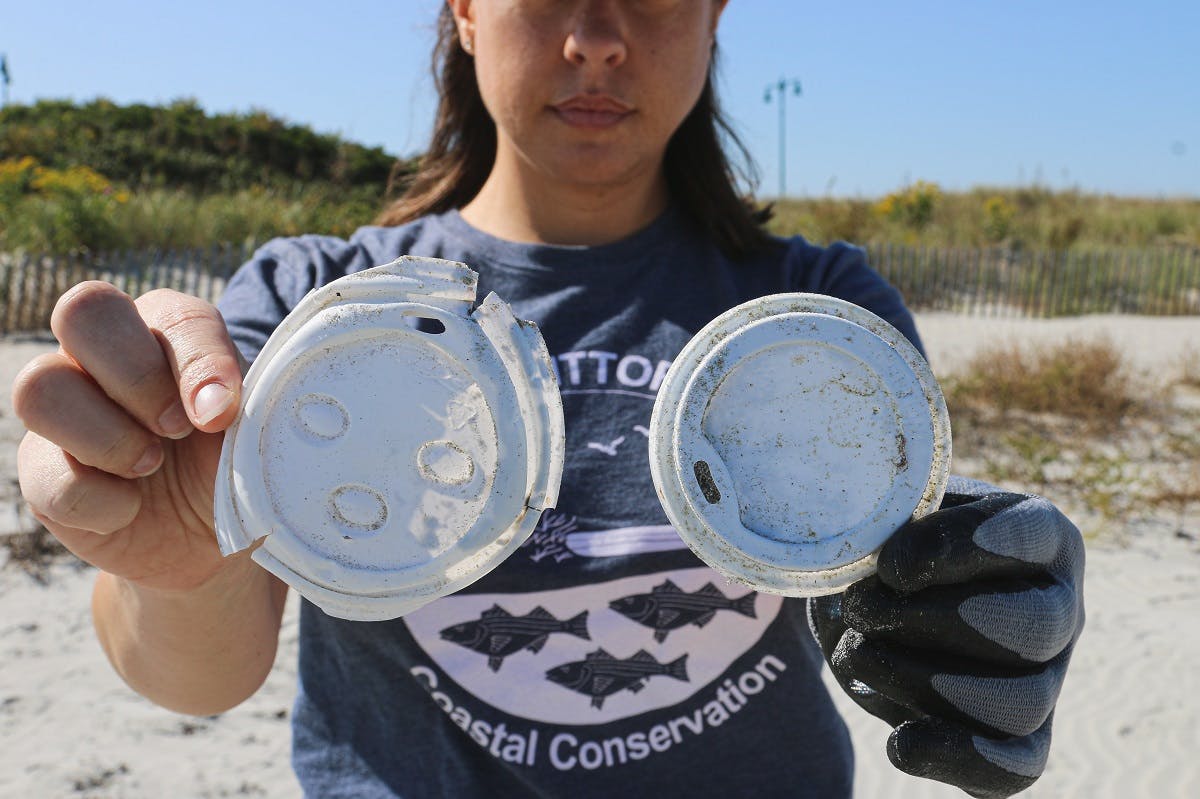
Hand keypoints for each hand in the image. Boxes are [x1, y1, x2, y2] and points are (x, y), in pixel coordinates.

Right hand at [13, 282, 246, 591]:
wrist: (211, 535)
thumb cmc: (235, 466)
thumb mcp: (257, 433)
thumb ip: (247, 405)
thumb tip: (214, 405)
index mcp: (168, 331)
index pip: (174, 313)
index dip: (198, 361)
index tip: (220, 416)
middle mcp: (103, 356)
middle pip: (83, 311)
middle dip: (137, 376)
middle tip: (178, 429)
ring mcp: (65, 410)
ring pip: (37, 386)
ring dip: (107, 436)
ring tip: (151, 465)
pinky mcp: (42, 473)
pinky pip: (45, 474)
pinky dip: (101, 501)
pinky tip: (131, 509)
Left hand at [809, 477, 1084, 798]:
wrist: (870, 600)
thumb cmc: (887, 546)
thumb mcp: (887, 515)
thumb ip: (892, 521)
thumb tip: (883, 565)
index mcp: (1040, 538)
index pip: (1032, 534)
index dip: (961, 547)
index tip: (891, 563)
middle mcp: (1059, 610)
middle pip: (1033, 628)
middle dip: (929, 619)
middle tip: (861, 606)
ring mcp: (1045, 680)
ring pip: (1019, 704)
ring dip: (919, 681)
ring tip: (857, 652)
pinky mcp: (1017, 739)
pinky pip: (1014, 770)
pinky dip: (956, 759)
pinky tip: (899, 742)